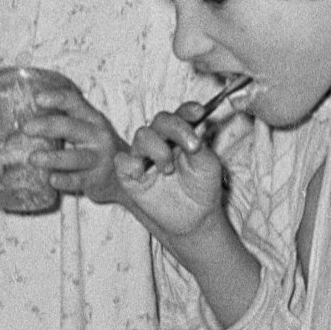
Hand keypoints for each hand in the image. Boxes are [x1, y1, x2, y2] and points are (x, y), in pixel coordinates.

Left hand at [17, 76, 132, 202]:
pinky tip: (51, 180)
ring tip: (32, 158)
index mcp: (91, 118)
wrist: (126, 175)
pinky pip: (79, 180)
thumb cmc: (94, 149)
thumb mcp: (85, 130)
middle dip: (47, 126)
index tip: (37, 98)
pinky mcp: (98, 179)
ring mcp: (99, 158)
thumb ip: (63, 123)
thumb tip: (21, 119)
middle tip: (26, 128)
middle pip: (71, 127)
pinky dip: (64, 181)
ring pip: (75, 157)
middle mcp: (97, 135)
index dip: (56, 98)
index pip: (74, 102)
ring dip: (52, 158)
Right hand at [114, 102, 230, 239]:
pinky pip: (123, 161)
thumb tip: (195, 127)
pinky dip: (133, 164)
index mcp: (182, 135)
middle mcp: (161, 141)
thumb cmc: (201, 188)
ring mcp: (144, 156)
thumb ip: (199, 146)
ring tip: (168, 168)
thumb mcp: (207, 165)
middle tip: (192, 146)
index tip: (199, 112)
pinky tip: (145, 173)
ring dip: (157, 148)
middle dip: (176, 128)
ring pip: (142, 136)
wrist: (195, 219)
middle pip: (160, 120)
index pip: (181, 114)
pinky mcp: (130, 175)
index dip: (188, 110)